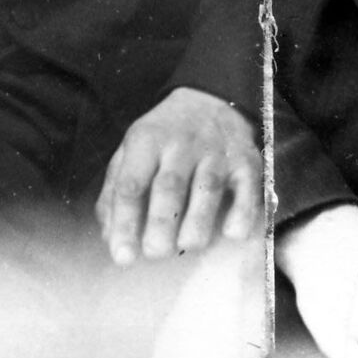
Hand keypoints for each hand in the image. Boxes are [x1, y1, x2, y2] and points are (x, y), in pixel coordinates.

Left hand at [96, 87, 258, 261]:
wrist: (209, 101)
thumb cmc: (163, 139)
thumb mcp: (131, 153)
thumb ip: (115, 193)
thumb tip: (110, 237)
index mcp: (146, 141)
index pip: (131, 184)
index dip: (125, 223)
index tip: (123, 256)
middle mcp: (181, 144)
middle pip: (169, 187)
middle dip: (161, 226)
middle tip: (155, 253)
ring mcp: (216, 152)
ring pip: (207, 189)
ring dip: (197, 224)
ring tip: (187, 246)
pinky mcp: (246, 161)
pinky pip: (247, 188)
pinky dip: (241, 213)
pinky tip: (230, 233)